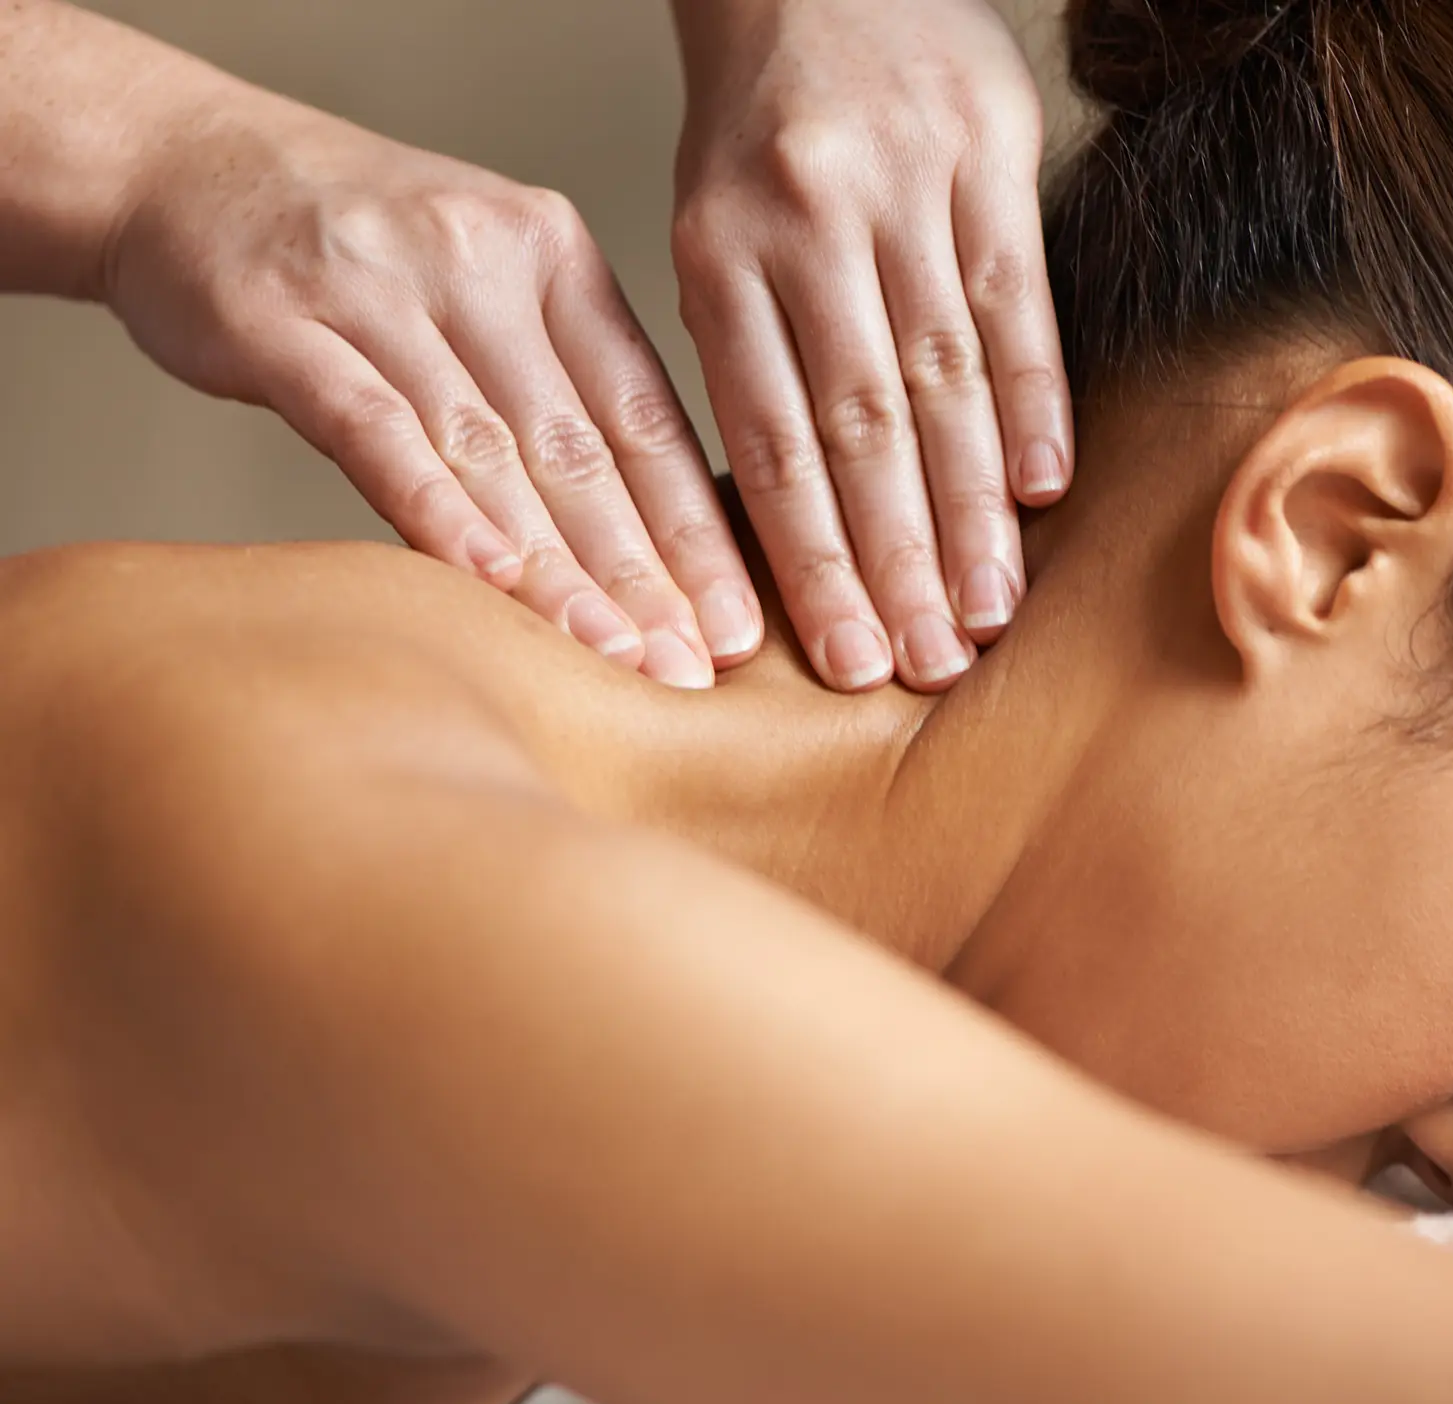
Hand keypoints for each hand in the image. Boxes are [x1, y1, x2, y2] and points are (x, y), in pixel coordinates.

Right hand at [104, 90, 765, 687]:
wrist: (186, 161)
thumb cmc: (357, 259)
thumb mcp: (484, 292)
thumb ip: (558, 392)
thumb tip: (650, 542)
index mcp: (554, 258)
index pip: (645, 416)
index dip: (695, 530)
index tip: (740, 625)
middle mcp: (482, 263)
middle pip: (582, 447)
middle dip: (648, 572)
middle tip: (698, 668)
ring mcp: (380, 287)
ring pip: (493, 452)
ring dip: (562, 569)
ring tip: (620, 657)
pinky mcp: (284, 322)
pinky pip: (375, 431)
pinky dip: (436, 511)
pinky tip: (491, 583)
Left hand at [671, 0, 1071, 691]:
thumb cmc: (755, 139)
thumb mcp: (709, 240)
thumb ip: (750, 366)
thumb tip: (800, 528)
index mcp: (717, 261)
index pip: (773, 448)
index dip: (815, 565)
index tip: (849, 660)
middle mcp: (805, 226)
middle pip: (860, 433)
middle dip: (896, 564)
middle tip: (926, 666)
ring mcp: (902, 184)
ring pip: (940, 378)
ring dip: (968, 509)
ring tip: (987, 609)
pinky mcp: (990, 149)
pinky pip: (1013, 295)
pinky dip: (1031, 398)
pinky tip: (1043, 490)